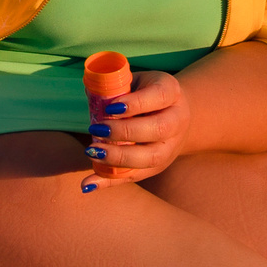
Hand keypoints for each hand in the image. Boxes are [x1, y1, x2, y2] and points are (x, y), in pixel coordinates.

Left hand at [81, 68, 187, 185]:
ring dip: (119, 158)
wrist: (175, 112)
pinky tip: (88, 184)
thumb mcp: (136, 82)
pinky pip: (137, 175)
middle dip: (125, 132)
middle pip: (158, 129)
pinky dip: (110, 181)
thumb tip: (89, 95)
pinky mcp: (159, 165)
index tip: (110, 108)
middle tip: (97, 129)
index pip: (159, 96)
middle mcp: (177, 120)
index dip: (135, 104)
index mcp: (171, 92)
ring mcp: (171, 146)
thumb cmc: (145, 92)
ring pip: (152, 157)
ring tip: (92, 151)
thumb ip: (114, 87)